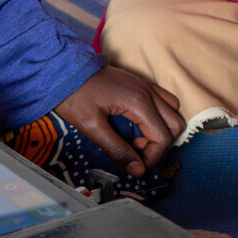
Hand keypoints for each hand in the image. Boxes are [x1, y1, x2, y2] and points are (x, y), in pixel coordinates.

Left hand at [55, 66, 182, 177]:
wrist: (62, 67)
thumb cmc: (74, 94)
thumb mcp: (91, 125)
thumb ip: (116, 149)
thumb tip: (138, 170)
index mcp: (139, 102)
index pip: (163, 138)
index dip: (152, 157)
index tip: (135, 164)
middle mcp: (147, 92)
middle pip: (175, 125)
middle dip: (160, 145)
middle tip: (135, 150)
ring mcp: (144, 85)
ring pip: (172, 112)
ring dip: (161, 129)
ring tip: (135, 137)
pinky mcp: (138, 83)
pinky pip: (162, 101)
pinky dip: (157, 117)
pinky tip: (135, 124)